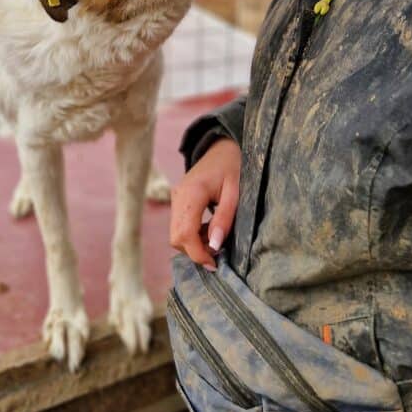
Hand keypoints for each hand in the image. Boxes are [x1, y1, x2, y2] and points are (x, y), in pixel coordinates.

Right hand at [170, 138, 240, 267]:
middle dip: (194, 251)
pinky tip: (208, 231)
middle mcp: (178, 195)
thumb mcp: (236, 192)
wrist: (223, 147)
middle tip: (216, 255)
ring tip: (215, 241)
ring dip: (193, 244)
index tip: (214, 264)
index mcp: (193, 192)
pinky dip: (191, 234)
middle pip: (176, 237)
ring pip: (175, 233)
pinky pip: (179, 224)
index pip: (185, 232)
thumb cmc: (234, 166)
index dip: (198, 253)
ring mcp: (176, 196)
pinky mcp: (177, 199)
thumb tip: (214, 246)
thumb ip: (224, 219)